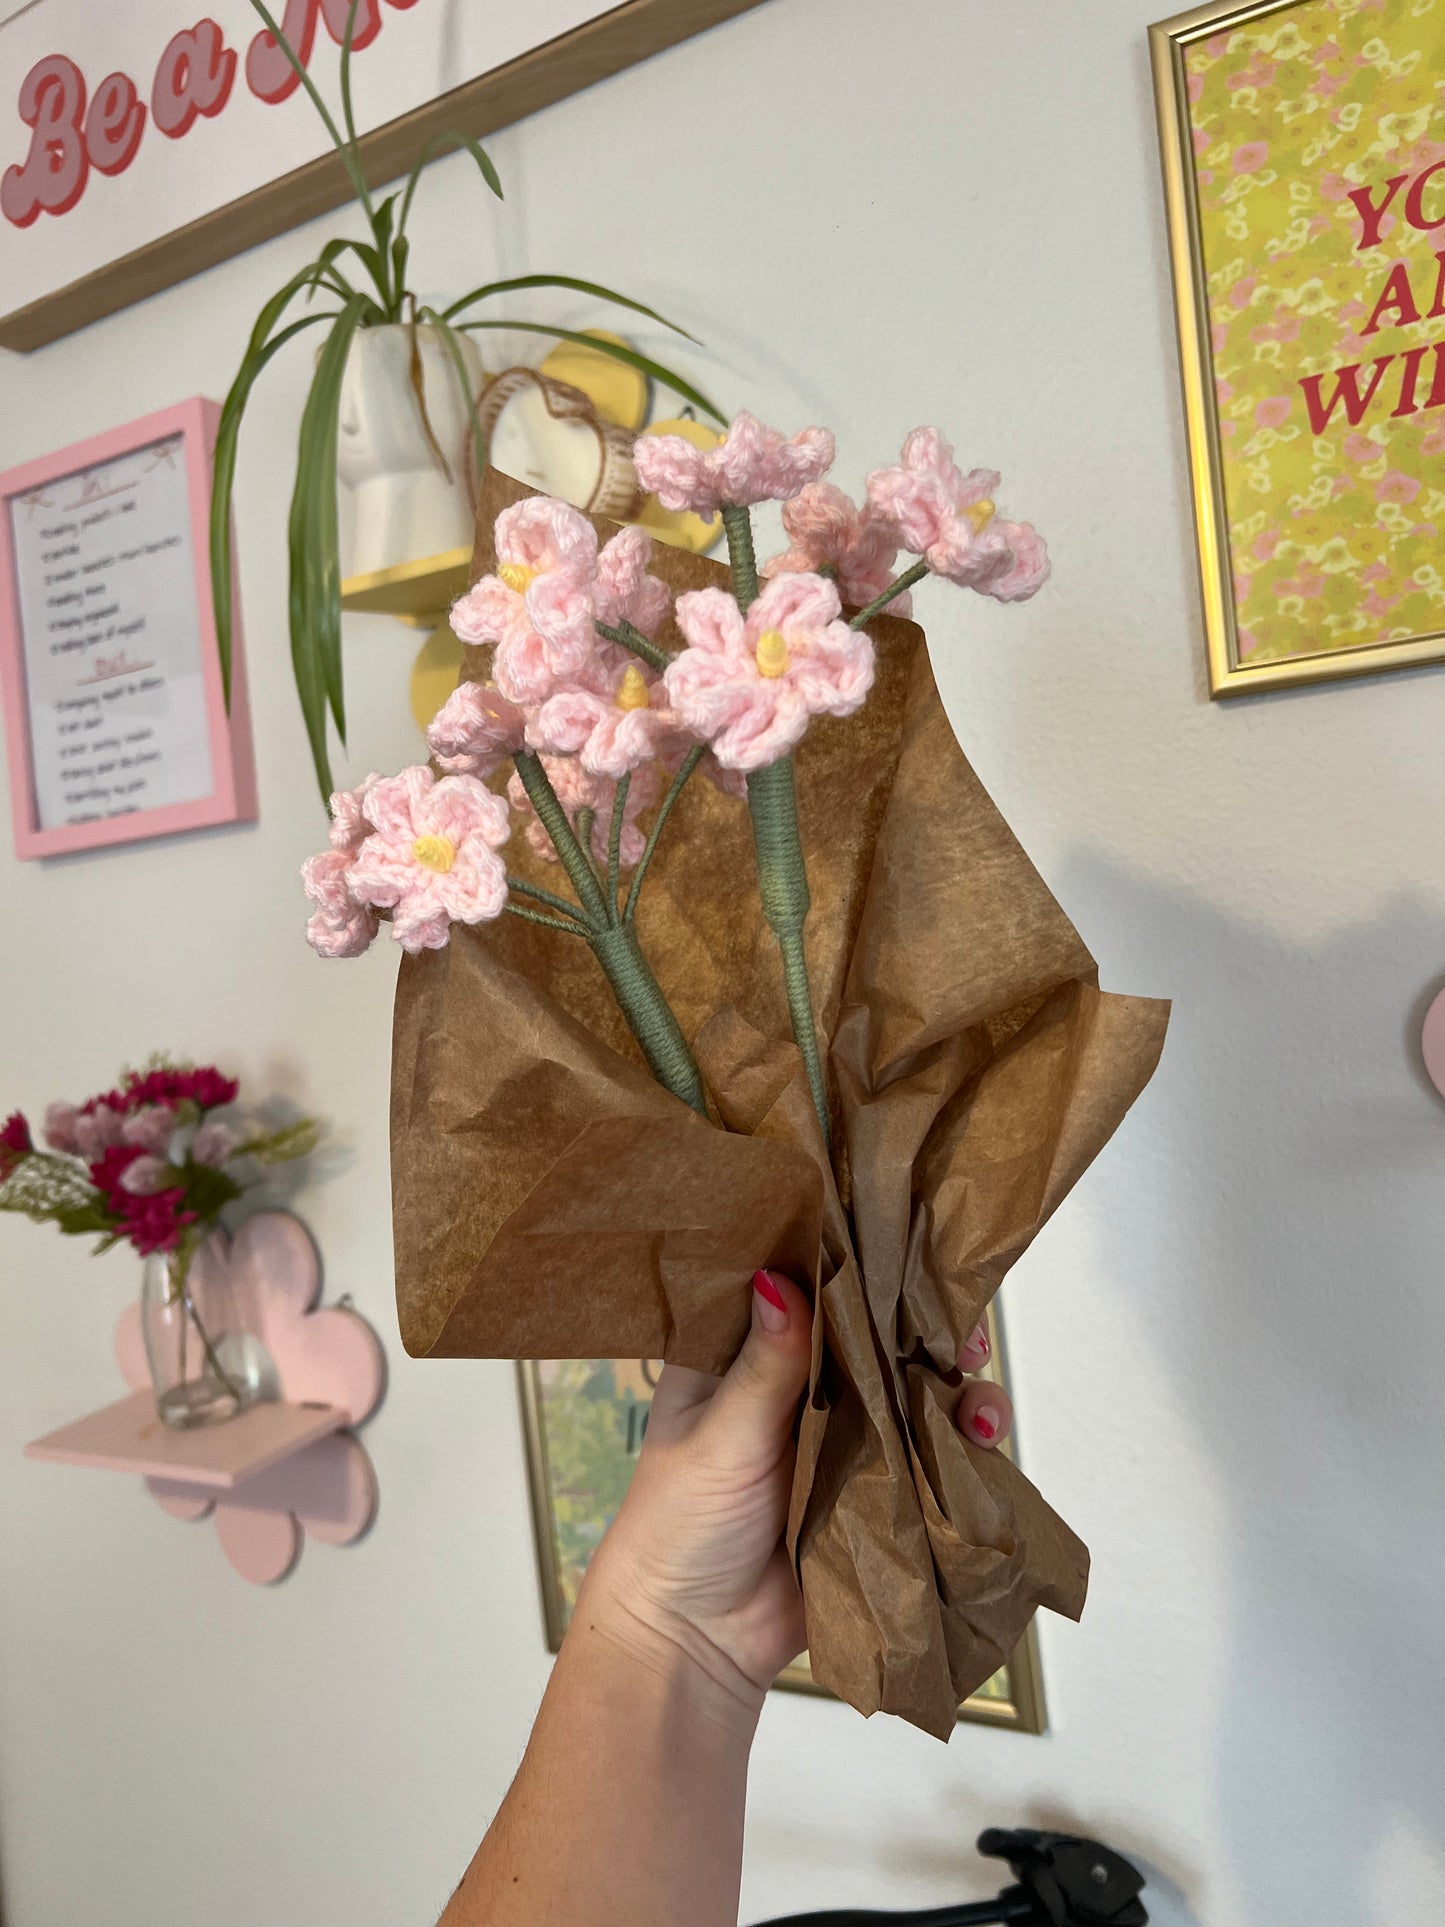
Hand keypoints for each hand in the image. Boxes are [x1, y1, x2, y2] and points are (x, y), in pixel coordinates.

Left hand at [579, 1272, 1012, 1720]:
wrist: (694, 1642)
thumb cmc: (677, 1529)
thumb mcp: (717, 1439)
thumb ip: (764, 1369)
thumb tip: (781, 1282)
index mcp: (742, 1352)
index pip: (805, 1285)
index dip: (855, 1265)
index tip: (904, 1251)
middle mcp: (798, 1382)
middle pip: (875, 1332)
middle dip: (925, 1326)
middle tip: (962, 1333)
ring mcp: (842, 1433)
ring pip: (911, 1387)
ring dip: (954, 1385)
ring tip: (977, 1401)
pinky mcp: (873, 1485)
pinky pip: (925, 1451)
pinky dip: (959, 1441)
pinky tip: (980, 1439)